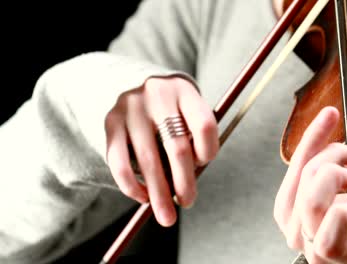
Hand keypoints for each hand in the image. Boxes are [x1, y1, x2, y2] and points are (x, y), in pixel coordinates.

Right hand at [105, 77, 218, 226]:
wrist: (135, 82)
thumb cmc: (172, 108)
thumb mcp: (188, 111)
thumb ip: (194, 139)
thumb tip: (189, 185)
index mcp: (185, 91)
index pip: (205, 125)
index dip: (208, 150)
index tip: (203, 164)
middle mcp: (159, 95)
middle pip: (177, 147)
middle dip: (184, 182)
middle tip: (188, 203)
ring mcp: (132, 108)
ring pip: (148, 159)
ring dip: (158, 194)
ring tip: (166, 216)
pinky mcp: (111, 121)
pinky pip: (119, 161)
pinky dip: (131, 186)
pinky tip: (142, 198)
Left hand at [274, 107, 346, 262]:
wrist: (344, 249)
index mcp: (333, 252)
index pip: (329, 237)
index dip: (343, 214)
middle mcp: (305, 238)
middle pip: (312, 197)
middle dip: (335, 168)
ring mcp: (289, 219)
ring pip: (300, 174)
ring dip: (326, 150)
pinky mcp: (284, 202)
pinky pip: (294, 164)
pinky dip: (312, 139)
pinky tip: (329, 119)